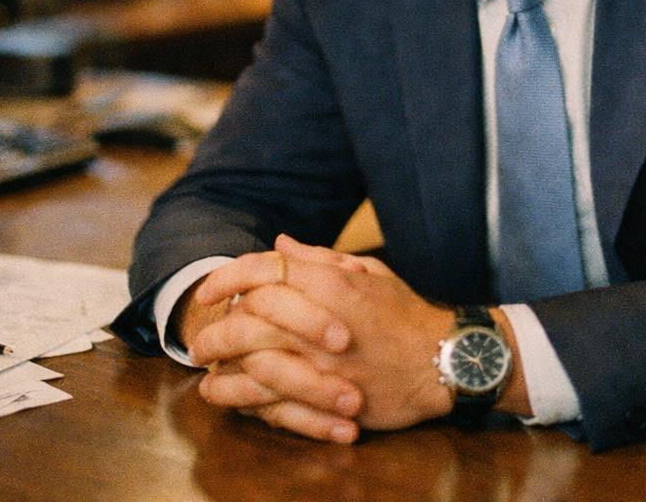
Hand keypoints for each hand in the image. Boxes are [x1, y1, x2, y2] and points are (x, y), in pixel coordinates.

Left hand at [192, 235, 459, 436]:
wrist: (445, 361)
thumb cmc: (407, 315)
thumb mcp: (369, 273)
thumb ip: (320, 258)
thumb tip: (280, 243)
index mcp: (332, 284)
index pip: (264, 269)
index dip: (228, 276)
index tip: (208, 289)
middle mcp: (321, 322)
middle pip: (248, 318)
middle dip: (214, 328)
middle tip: (200, 339)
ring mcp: (323, 363)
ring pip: (252, 363)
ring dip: (222, 368)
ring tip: (207, 372)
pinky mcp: (328, 400)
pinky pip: (271, 402)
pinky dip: (243, 400)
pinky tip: (228, 397)